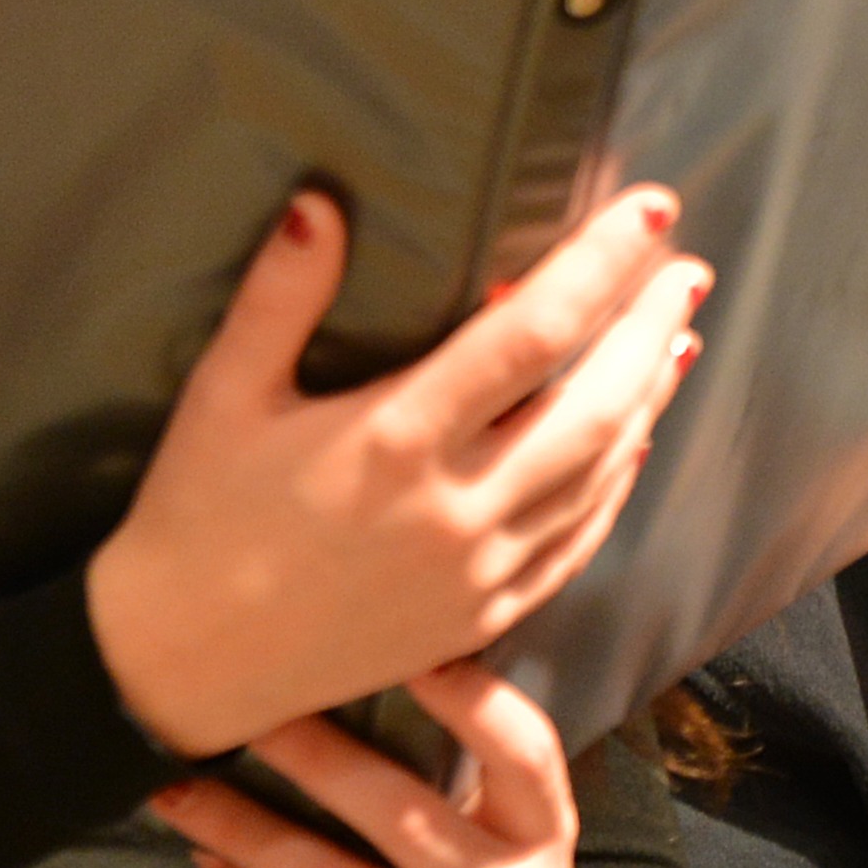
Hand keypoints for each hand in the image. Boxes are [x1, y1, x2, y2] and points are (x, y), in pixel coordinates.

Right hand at [87, 186, 703, 756]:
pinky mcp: (480, 618)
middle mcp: (454, 508)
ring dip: (650, 399)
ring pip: (601, 475)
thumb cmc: (195, 517)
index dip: (602, 265)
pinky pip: (576, 544)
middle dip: (651, 328)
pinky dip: (617, 485)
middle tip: (687, 270)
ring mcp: (477, 572)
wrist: (179, 665)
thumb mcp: (223, 395)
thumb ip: (279, 296)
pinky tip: (633, 444)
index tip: (651, 210)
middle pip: (596, 404)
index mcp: (394, 439)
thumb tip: (323, 202)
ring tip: (675, 338)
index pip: (531, 334)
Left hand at [153, 661, 584, 867]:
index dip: (469, 696)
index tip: (406, 646)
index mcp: (543, 836)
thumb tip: (360, 672)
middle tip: (239, 704)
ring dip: (239, 826)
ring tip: (182, 787)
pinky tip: (207, 857)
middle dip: (305, 750)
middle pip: (395, 808)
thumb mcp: (507, 847)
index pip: (522, 750)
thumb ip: (463, 775)